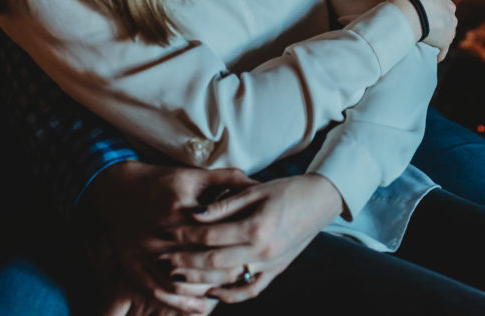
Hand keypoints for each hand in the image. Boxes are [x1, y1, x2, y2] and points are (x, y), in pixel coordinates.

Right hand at [85, 161, 256, 311]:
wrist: (118, 189)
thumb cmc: (162, 180)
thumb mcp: (195, 175)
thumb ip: (228, 179)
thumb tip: (258, 183)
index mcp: (179, 205)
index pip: (215, 231)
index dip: (234, 242)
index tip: (252, 248)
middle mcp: (161, 230)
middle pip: (200, 258)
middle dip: (224, 269)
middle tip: (244, 272)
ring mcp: (145, 251)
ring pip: (181, 280)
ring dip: (205, 289)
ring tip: (225, 290)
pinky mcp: (133, 266)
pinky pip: (158, 290)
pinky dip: (179, 304)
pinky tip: (200, 310)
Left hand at [160, 173, 342, 303]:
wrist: (321, 201)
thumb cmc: (288, 190)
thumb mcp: (256, 190)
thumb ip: (226, 204)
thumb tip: (196, 214)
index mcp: (256, 227)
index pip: (211, 236)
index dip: (186, 236)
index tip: (167, 233)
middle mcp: (262, 251)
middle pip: (214, 262)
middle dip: (185, 262)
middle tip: (164, 260)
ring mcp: (270, 264)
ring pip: (228, 280)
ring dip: (200, 280)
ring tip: (179, 276)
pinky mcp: (277, 271)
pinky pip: (250, 290)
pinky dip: (230, 295)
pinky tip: (212, 291)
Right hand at [390, 0, 457, 60]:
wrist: (411, 8)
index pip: (440, 4)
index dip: (430, 7)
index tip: (420, 10)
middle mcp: (450, 13)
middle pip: (446, 19)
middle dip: (437, 22)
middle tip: (423, 25)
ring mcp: (449, 29)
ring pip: (446, 34)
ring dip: (439, 37)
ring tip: (426, 41)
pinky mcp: (444, 43)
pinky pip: (442, 50)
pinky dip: (438, 54)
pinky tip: (433, 56)